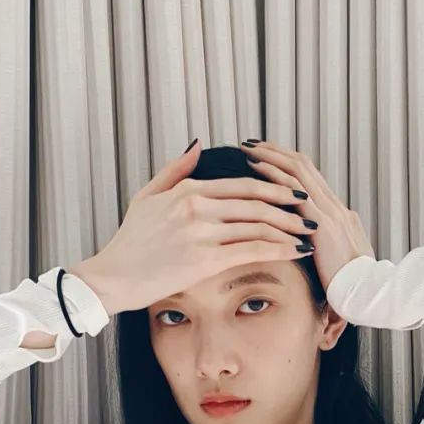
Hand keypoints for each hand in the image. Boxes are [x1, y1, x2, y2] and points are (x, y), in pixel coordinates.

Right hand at [70, 139, 315, 313]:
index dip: (273, 187)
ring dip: (289, 230)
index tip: (292, 193)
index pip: (242, 183)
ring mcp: (202, 233)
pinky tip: (296, 252)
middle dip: (289, 207)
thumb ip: (175, 171)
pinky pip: (252, 250)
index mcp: (188, 190)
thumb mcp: (147, 196)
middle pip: (257, 202)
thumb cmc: (130, 241)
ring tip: (308, 235)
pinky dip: (280, 249)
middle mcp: (198, 207)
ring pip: (259, 225)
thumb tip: (198, 146)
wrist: (114, 277)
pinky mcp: (206, 260)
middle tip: (309, 213)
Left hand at [238, 140, 375, 292]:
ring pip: (297, 172)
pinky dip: (273, 176)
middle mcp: (335, 206)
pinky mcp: (321, 225)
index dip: (288, 162)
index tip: (268, 155)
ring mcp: (329, 213)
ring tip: (249, 150)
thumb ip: (327, 246)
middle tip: (253, 143)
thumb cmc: (352, 286)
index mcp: (340, 213)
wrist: (369, 294)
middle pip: (303, 166)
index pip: (311, 177)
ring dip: (271, 157)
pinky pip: (294, 193)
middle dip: (276, 152)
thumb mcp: (339, 260)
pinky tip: (255, 169)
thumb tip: (312, 243)